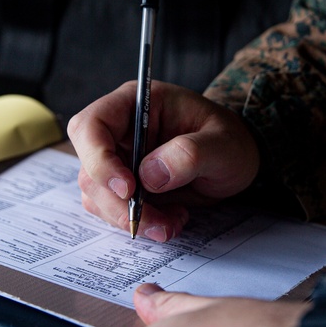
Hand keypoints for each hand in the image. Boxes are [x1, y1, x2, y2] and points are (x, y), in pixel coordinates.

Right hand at [67, 81, 259, 241]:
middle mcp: (119, 130)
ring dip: (130, 218)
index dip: (99, 159)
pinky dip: (138, 223)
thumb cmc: (230, 142)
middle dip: (118, 202)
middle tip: (156, 222)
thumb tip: (149, 176)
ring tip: (171, 223)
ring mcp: (119, 159)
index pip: (91, 125)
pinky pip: (112, 210)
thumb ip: (189, 154)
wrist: (235, 163)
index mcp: (135, 103)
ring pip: (97, 195)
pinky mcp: (124, 186)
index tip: (128, 188)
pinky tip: (169, 220)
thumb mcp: (223, 144)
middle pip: (90, 168)